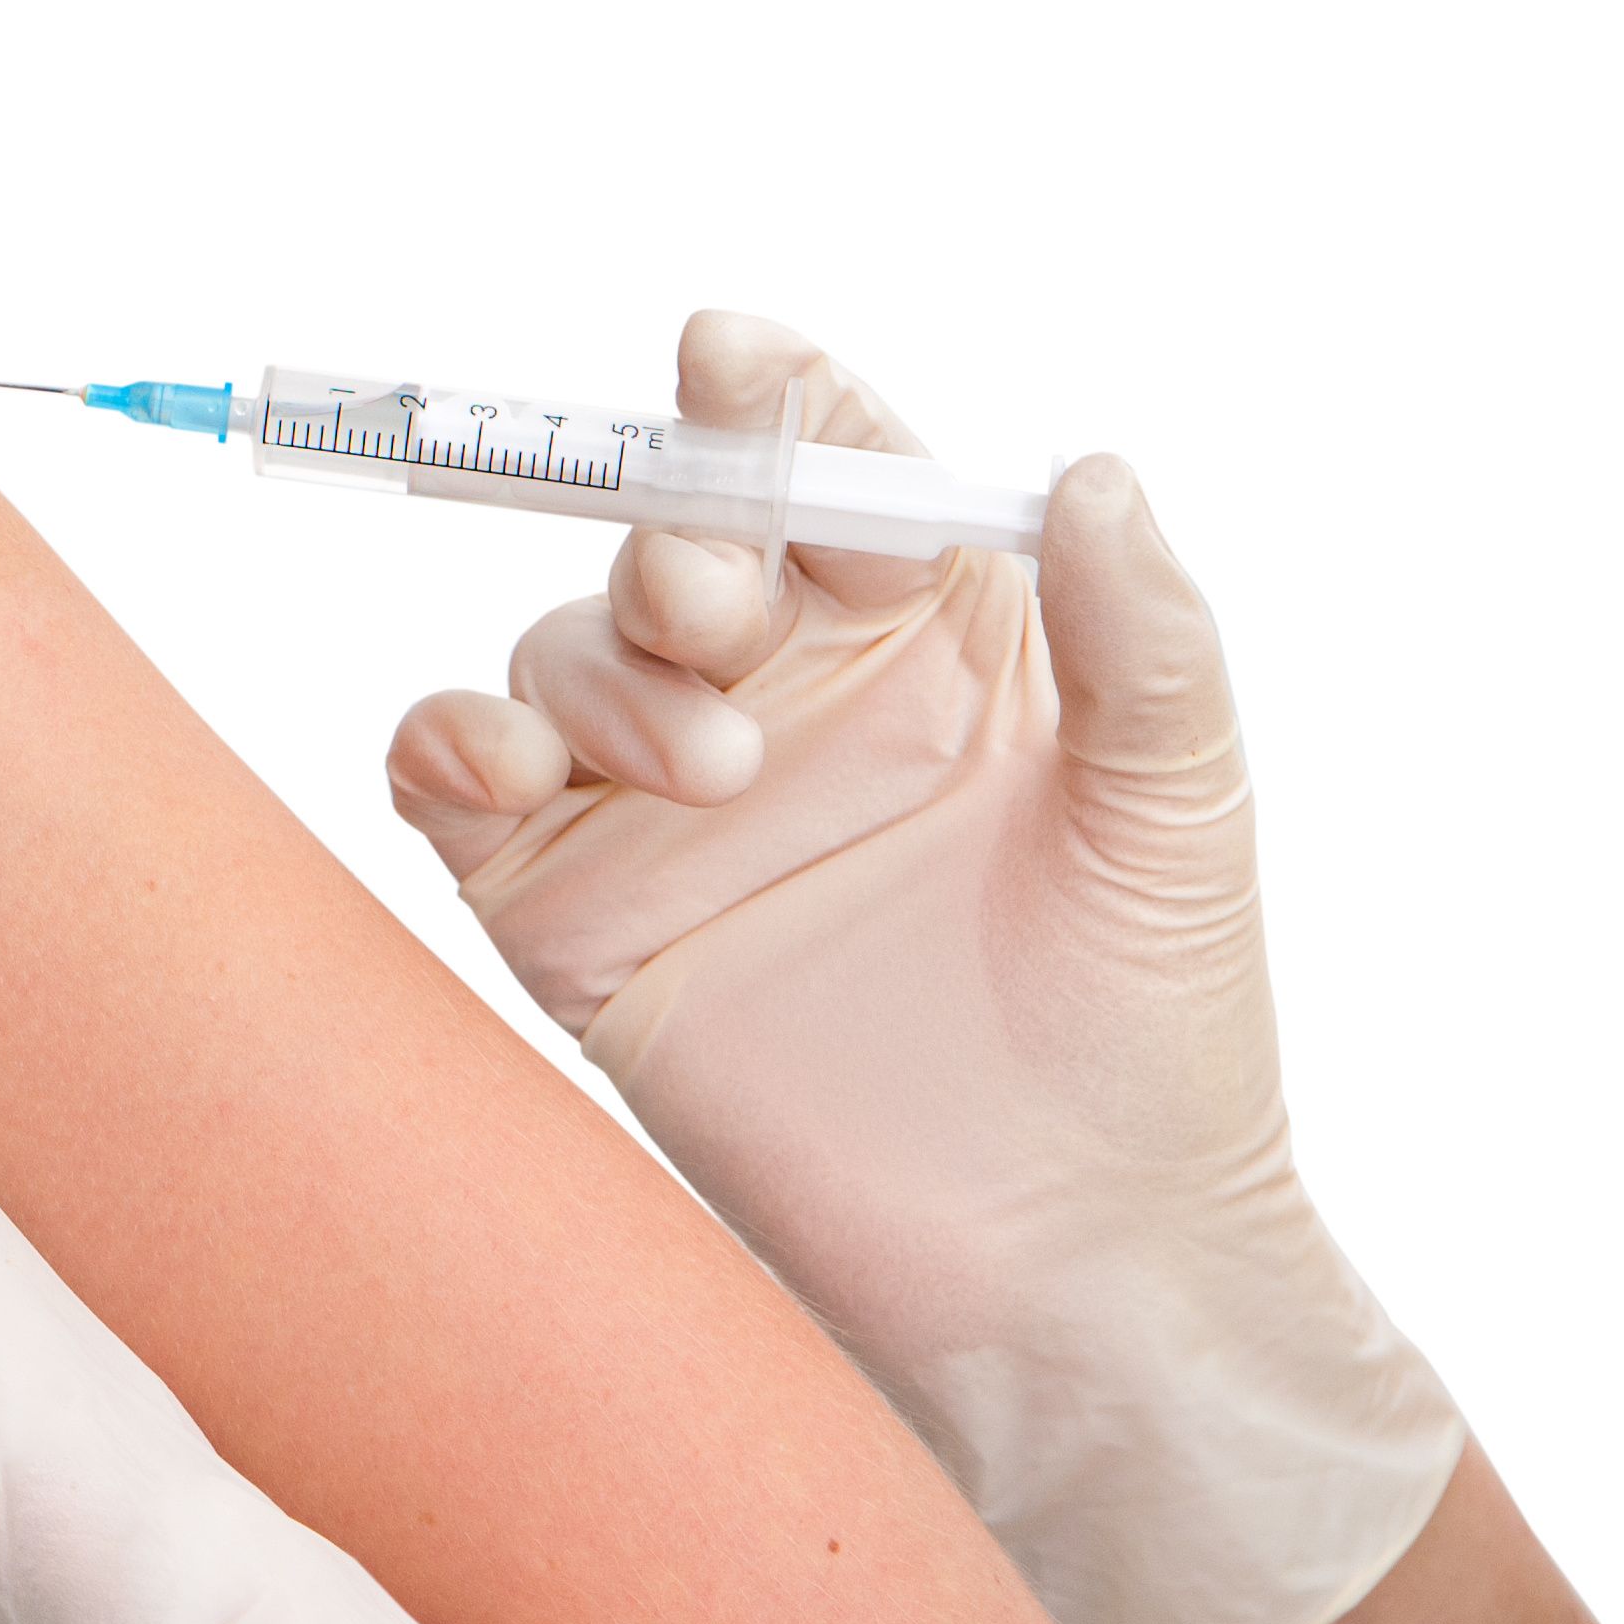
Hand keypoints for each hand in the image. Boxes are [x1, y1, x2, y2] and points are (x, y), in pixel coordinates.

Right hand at [385, 314, 1460, 1623]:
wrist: (1074, 1264)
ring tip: (712, 772)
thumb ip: (1141, 630)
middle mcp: (780, 694)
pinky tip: (503, 766)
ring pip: (561, 649)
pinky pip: (452, 773)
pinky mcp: (567, 907)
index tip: (736, 359)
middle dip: (670, 533)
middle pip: (666, 538)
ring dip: (603, 671)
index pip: (823, 466)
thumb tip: (1089, 468)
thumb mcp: (1176, 803)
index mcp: (923, 634)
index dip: (770, 397)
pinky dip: (447, 738)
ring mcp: (659, 802)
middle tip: (715, 605)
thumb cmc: (1157, 1029)